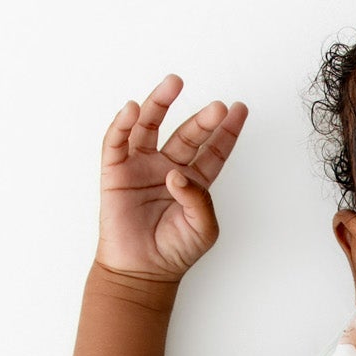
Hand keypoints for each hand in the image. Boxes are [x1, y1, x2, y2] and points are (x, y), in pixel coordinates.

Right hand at [94, 73, 247, 282]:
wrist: (142, 271)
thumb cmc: (174, 252)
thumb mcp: (203, 229)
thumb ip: (199, 201)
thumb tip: (176, 174)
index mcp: (194, 180)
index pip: (213, 149)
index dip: (226, 130)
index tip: (239, 109)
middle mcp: (169, 167)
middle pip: (187, 134)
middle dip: (203, 119)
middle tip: (217, 107)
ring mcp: (142, 166)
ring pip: (151, 126)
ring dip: (160, 103)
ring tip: (174, 83)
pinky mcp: (116, 171)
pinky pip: (117, 142)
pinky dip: (122, 124)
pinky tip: (133, 110)